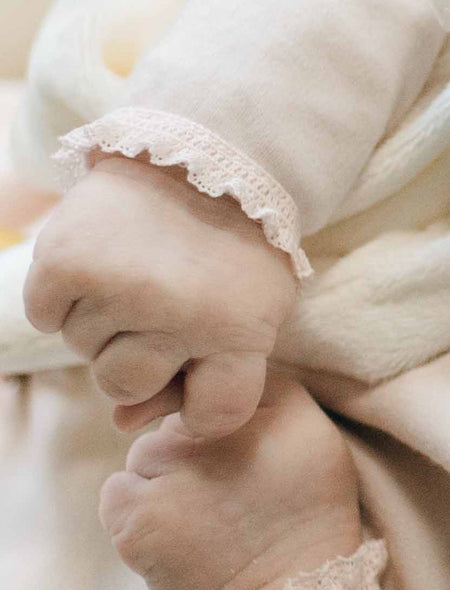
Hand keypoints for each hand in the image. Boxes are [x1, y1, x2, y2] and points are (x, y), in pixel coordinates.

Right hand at [24, 155, 297, 438]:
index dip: (202, 404)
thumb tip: (122, 422)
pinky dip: (64, 300)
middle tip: (159, 312)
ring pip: (83, 351)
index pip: (212, 418)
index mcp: (237, 334)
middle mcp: (177, 316)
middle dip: (138, 361)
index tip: (202, 369)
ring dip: (102, 326)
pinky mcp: (68, 259)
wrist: (205, 155)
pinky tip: (98, 270)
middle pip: (125, 386)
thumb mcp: (251, 320)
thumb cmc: (235, 254)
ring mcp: (119, 287)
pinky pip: (46, 316)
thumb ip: (207, 383)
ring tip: (134, 282)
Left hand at [99, 372, 363, 589]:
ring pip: (144, 453)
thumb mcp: (321, 458)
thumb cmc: (300, 537)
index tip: (240, 455)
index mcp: (293, 421)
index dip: (223, 415)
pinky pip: (120, 492)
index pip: (229, 381)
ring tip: (207, 527)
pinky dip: (137, 518)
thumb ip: (272, 407)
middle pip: (180, 416)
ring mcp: (182, 475)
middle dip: (190, 452)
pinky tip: (177, 546)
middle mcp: (234, 439)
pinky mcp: (140, 516)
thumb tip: (190, 384)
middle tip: (229, 502)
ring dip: (162, 485)